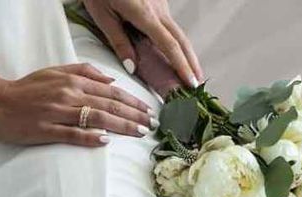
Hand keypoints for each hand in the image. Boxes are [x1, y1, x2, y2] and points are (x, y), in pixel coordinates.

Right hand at [0, 62, 154, 146]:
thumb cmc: (27, 90)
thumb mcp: (54, 72)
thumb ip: (82, 72)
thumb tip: (110, 80)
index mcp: (71, 81)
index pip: (109, 92)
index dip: (132, 102)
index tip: (149, 111)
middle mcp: (67, 94)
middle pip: (108, 105)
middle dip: (134, 115)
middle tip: (153, 125)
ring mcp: (57, 113)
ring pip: (96, 118)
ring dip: (121, 126)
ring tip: (139, 133)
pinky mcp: (46, 130)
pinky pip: (71, 134)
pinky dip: (89, 137)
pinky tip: (105, 141)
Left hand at [83, 0, 202, 86]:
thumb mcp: (102, 15)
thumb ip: (118, 41)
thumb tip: (132, 67)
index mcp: (145, 14)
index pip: (169, 45)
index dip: (182, 66)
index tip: (191, 83)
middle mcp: (158, 9)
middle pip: (182, 40)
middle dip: (192, 63)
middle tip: (199, 83)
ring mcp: (160, 4)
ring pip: (179, 32)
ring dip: (187, 53)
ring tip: (191, 72)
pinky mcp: (158, 1)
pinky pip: (171, 25)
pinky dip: (177, 42)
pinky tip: (177, 54)